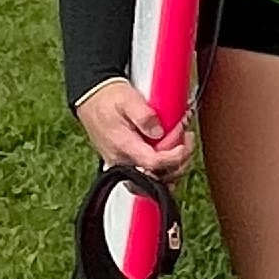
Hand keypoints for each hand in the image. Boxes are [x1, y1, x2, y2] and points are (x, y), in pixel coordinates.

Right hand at [75, 77, 189, 176]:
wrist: (92, 99)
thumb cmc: (108, 99)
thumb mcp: (128, 99)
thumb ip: (144, 116)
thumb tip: (158, 131)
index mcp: (123, 146)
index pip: (153, 163)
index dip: (174, 157)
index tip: (185, 144)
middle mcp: (121, 160)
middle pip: (155, 177)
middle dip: (178, 163)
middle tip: (187, 142)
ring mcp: (122, 164)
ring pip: (152, 180)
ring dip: (173, 168)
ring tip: (182, 148)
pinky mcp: (123, 162)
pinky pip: (146, 174)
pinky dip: (162, 169)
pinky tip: (170, 157)